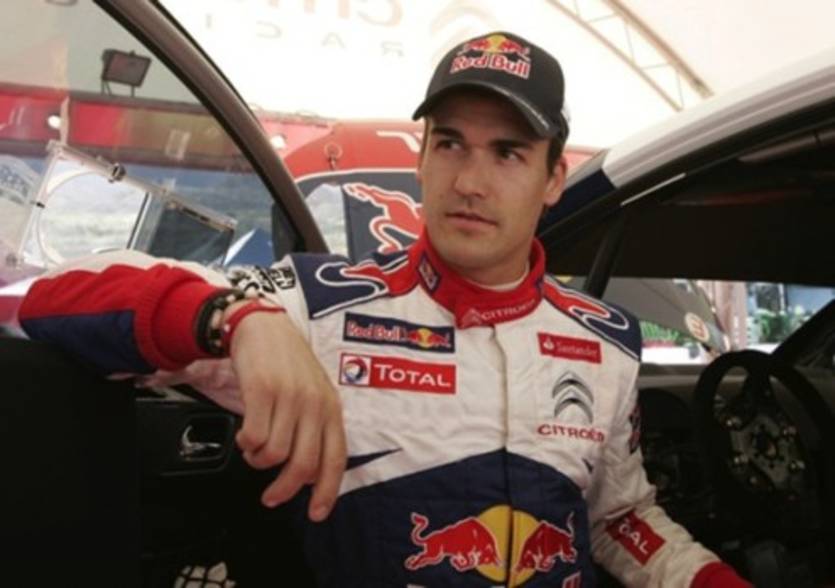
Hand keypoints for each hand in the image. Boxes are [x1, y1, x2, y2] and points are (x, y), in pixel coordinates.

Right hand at [228, 308, 345, 520]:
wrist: (264, 325)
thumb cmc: (288, 363)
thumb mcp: (314, 393)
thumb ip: (316, 429)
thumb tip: (309, 474)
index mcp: (331, 408)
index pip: (335, 459)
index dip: (326, 491)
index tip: (316, 514)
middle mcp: (314, 404)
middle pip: (302, 464)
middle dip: (284, 489)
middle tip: (270, 497)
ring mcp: (289, 397)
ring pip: (275, 454)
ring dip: (259, 461)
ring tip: (254, 450)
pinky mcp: (262, 390)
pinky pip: (253, 436)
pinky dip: (246, 444)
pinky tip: (245, 436)